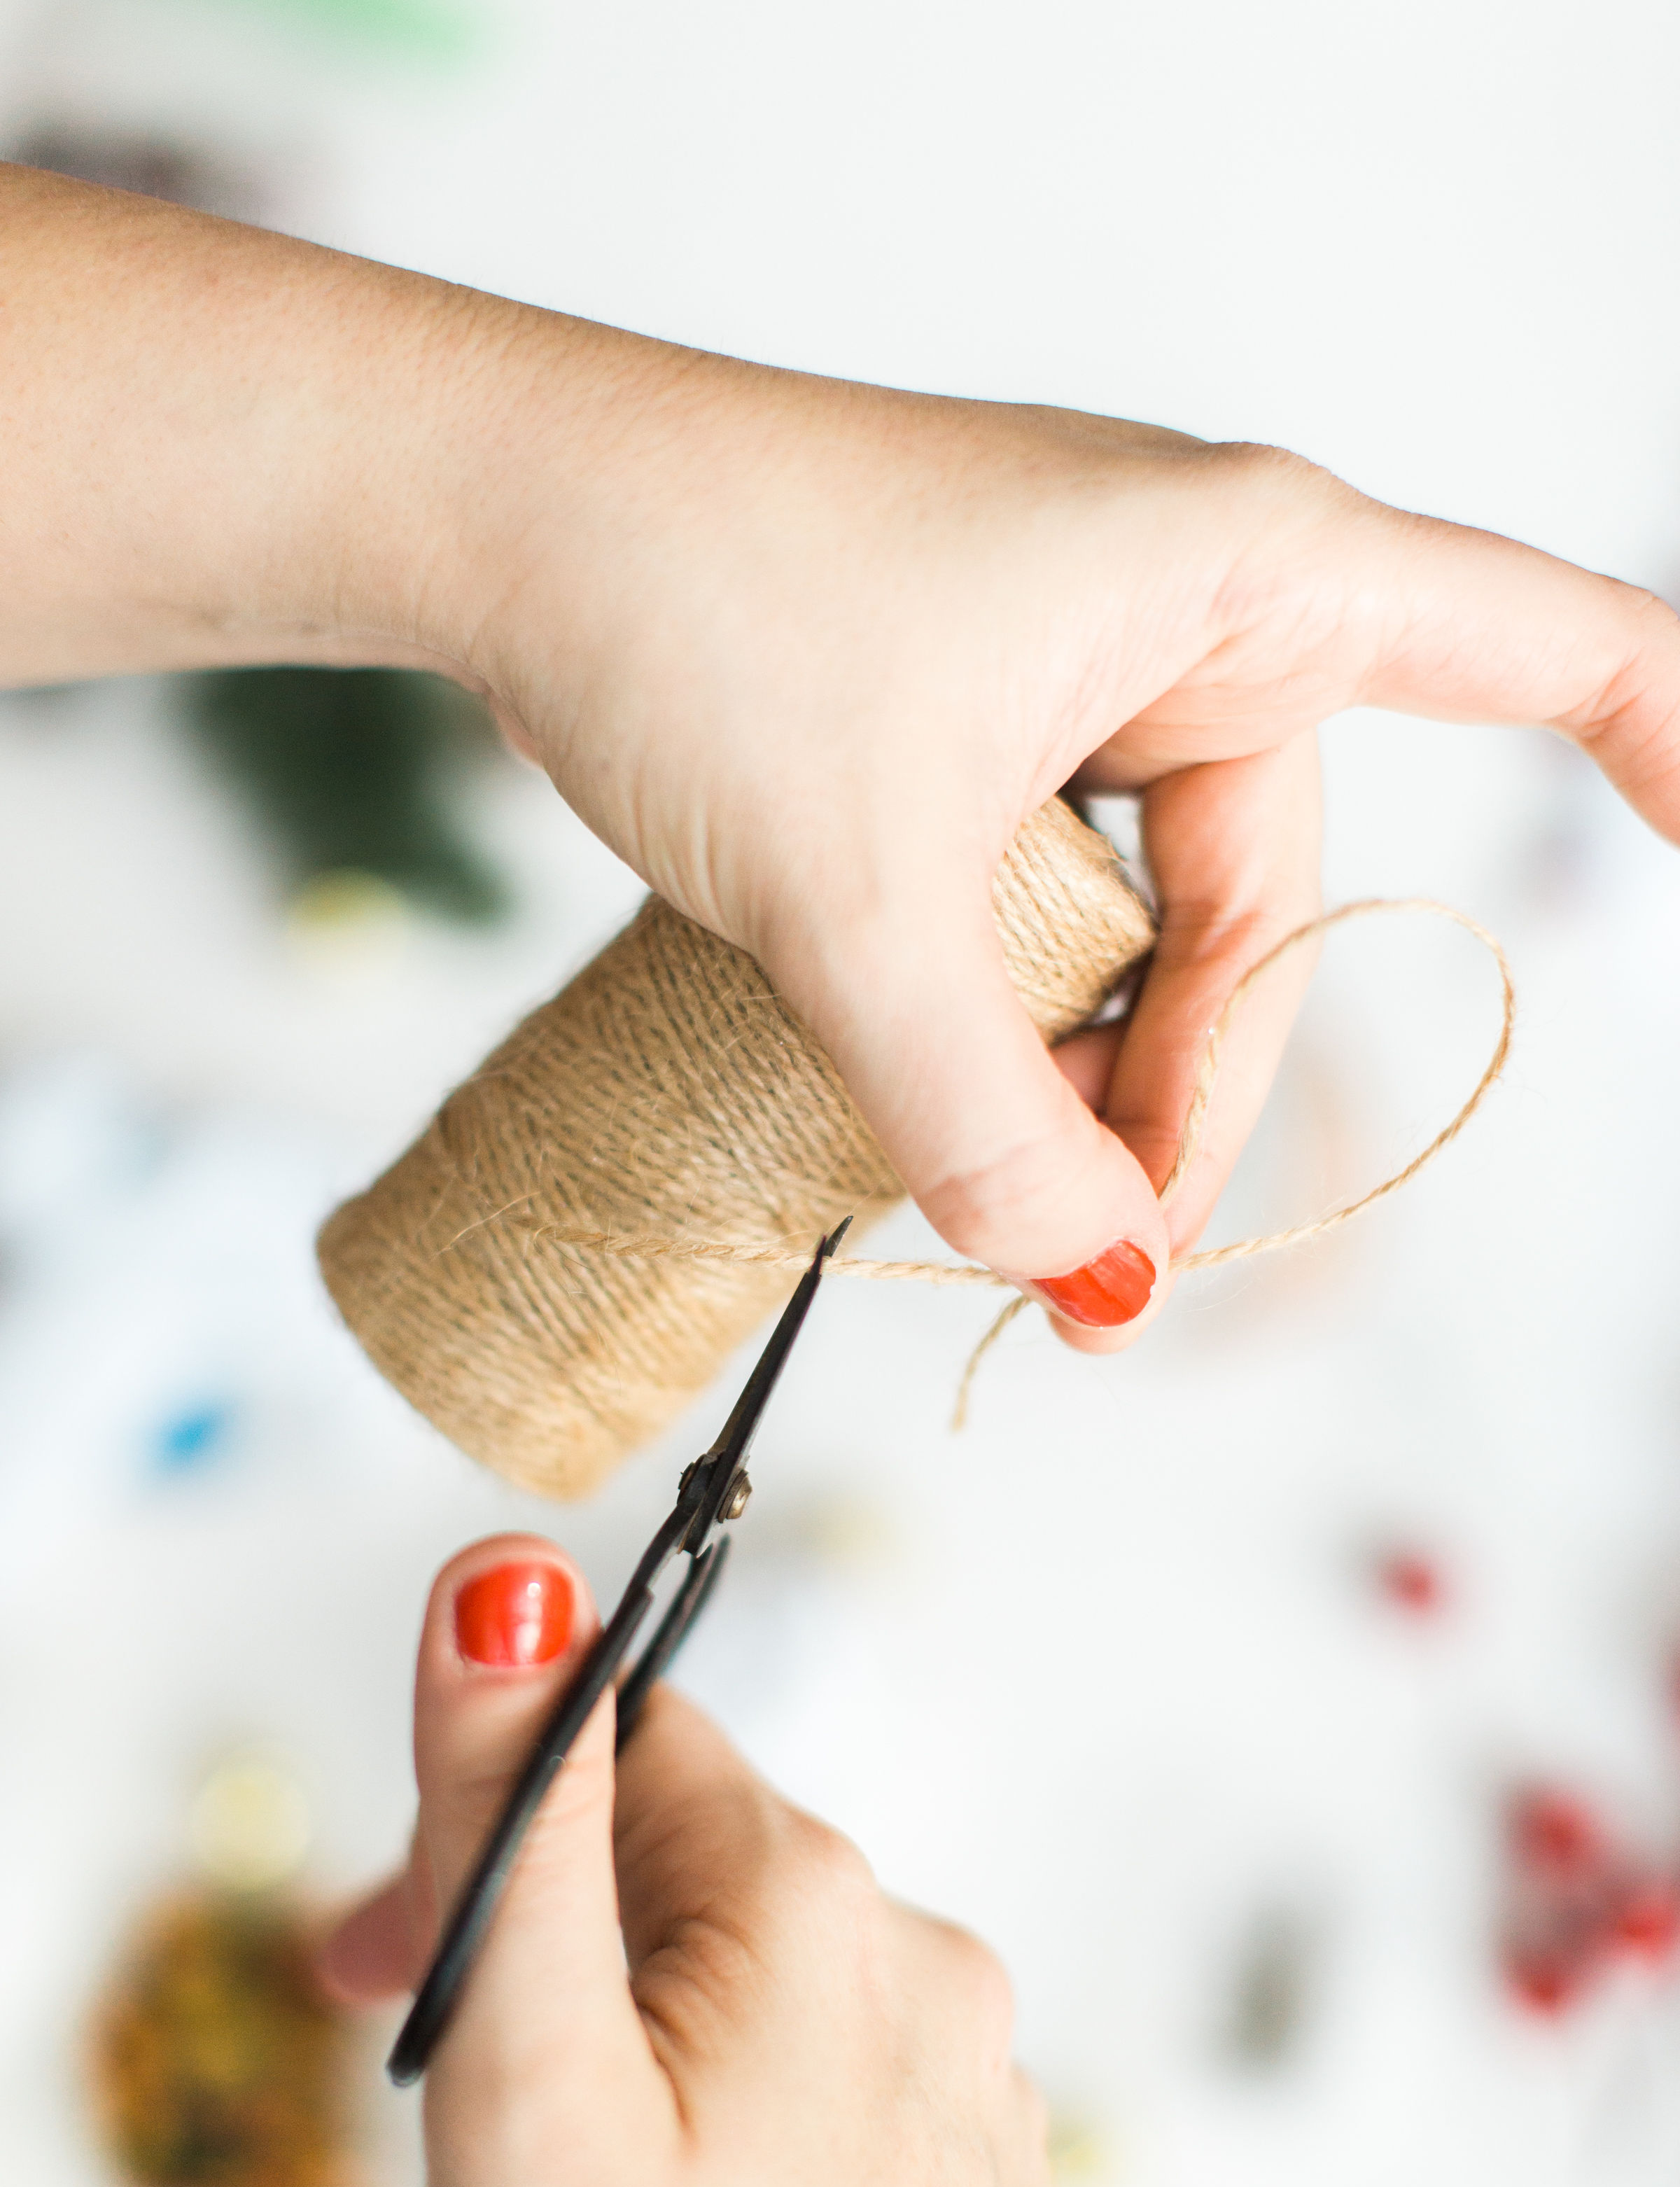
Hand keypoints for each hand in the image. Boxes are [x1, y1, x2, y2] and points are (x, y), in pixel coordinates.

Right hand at [323, 1539, 1057, 2186]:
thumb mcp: (526, 2076)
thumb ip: (511, 1814)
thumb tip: (507, 1580)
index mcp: (824, 1904)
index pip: (630, 1746)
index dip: (494, 1823)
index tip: (398, 1952)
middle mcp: (933, 1967)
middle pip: (694, 1863)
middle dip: (552, 1935)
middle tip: (447, 2092)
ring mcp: (979, 2090)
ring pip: (764, 1981)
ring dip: (644, 2033)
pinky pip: (838, 2090)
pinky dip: (741, 2125)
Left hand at [454, 370, 1679, 1343]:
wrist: (500, 516)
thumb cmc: (692, 600)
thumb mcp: (852, 896)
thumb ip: (978, 1112)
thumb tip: (1096, 1274)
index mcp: (1239, 574)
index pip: (1545, 647)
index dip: (1669, 752)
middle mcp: (1184, 615)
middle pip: (1267, 912)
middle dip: (1174, 1097)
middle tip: (1084, 1267)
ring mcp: (1075, 678)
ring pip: (1144, 934)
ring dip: (1071, 1076)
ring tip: (967, 1188)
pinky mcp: (979, 731)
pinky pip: (1051, 908)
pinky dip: (1005, 1015)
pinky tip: (934, 1102)